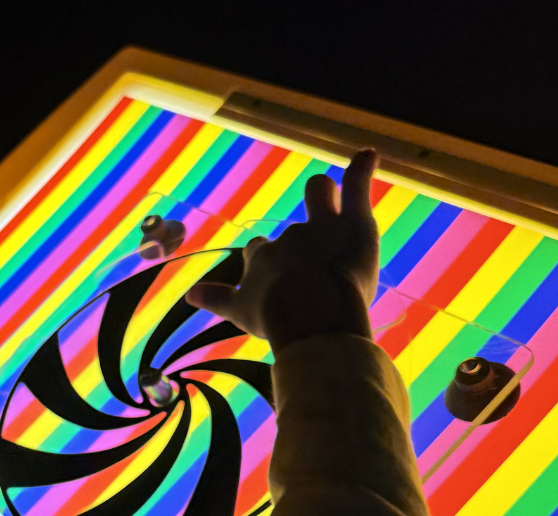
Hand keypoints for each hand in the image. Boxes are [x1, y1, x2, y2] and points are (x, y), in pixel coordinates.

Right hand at [186, 149, 379, 352]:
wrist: (309, 312)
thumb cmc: (276, 318)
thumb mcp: (240, 312)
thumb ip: (217, 299)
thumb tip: (189, 294)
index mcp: (261, 257)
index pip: (259, 250)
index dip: (266, 262)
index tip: (275, 283)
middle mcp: (287, 237)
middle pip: (289, 230)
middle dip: (298, 239)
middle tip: (311, 263)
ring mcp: (320, 227)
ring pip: (320, 198)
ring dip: (325, 202)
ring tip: (340, 233)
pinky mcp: (352, 222)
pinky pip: (355, 186)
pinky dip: (361, 168)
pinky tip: (368, 155)